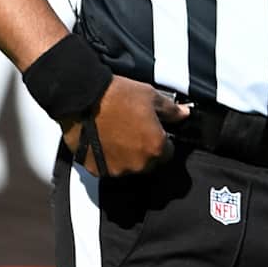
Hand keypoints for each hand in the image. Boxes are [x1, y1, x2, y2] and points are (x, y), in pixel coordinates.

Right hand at [65, 76, 190, 176]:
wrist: (83, 98)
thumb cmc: (118, 96)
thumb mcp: (151, 96)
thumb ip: (171, 110)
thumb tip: (184, 114)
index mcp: (155, 147)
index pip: (168, 153)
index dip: (162, 141)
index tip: (153, 131)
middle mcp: (139, 163)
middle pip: (148, 163)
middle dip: (144, 150)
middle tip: (133, 130)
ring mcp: (117, 169)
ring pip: (128, 167)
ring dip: (126, 155)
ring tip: (116, 134)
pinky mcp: (97, 170)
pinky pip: (107, 167)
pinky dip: (107, 158)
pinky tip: (103, 141)